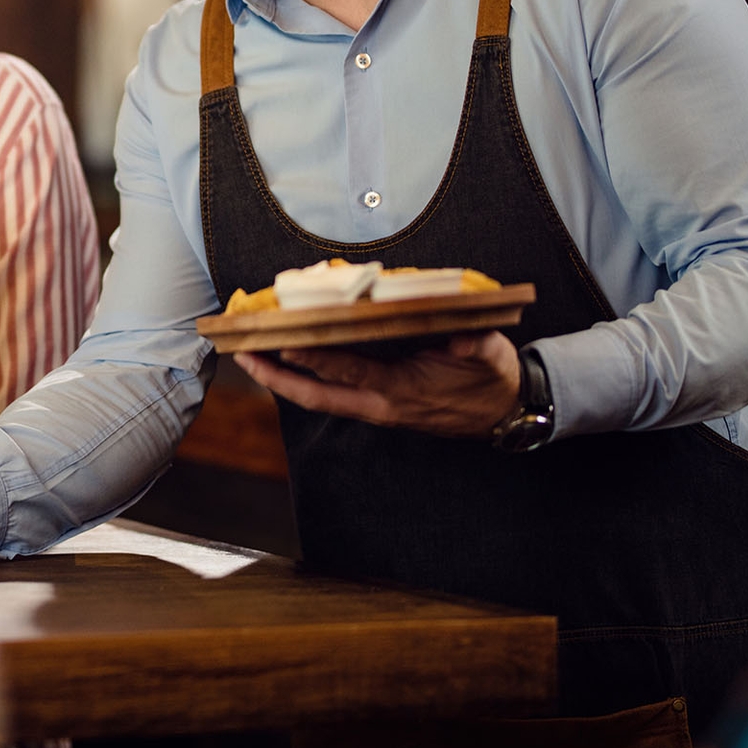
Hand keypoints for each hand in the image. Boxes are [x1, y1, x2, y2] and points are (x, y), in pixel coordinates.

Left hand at [233, 331, 521, 438]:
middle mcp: (380, 405)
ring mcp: (376, 410)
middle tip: (243, 354)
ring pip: (319, 398)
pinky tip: (286, 362)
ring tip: (251, 356)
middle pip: (317, 396)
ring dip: (283, 380)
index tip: (284, 344)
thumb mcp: (489, 355)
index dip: (316, 360)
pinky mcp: (377, 407)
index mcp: (402, 391)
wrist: (504, 413)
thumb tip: (461, 334)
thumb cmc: (492, 379)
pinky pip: (332, 395)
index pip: (350, 373)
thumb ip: (473, 344)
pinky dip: (305, 380)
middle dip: (276, 378)